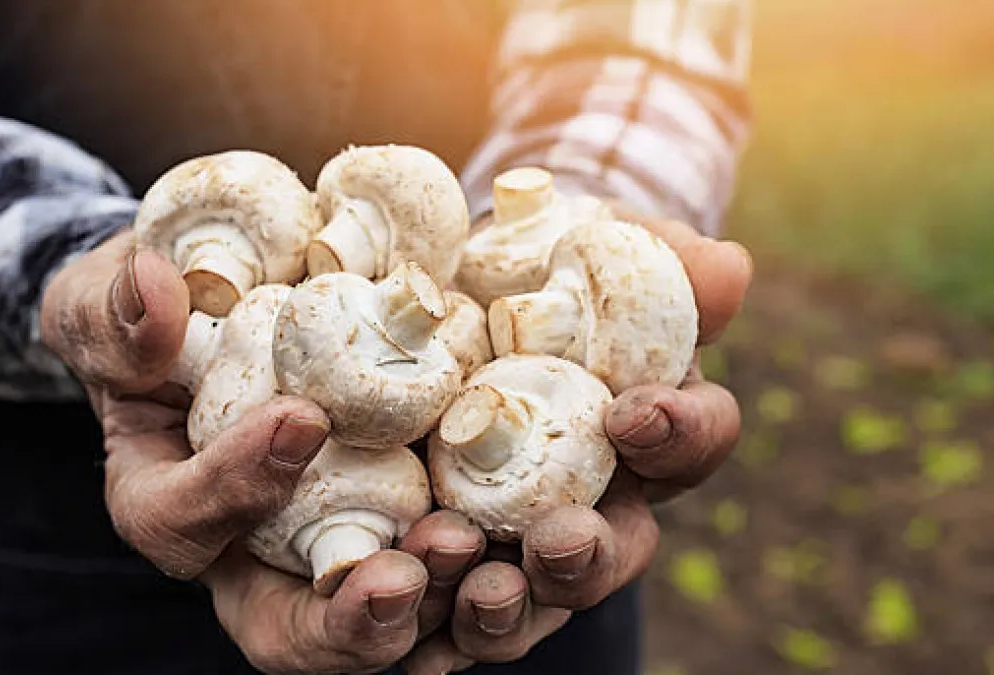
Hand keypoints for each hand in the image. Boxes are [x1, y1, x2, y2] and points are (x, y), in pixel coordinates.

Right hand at [40, 231, 490, 671]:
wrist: (235, 316)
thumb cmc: (160, 323)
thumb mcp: (113, 307)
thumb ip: (118, 310)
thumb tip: (149, 286)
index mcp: (173, 504)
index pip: (182, 523)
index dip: (232, 488)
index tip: (298, 419)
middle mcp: (255, 553)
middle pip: (293, 631)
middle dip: (352, 618)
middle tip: (407, 571)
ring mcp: (339, 546)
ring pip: (387, 621)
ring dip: (441, 603)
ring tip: (481, 551)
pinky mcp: (413, 519)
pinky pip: (457, 572)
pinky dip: (501, 565)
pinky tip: (548, 529)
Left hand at [403, 205, 753, 672]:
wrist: (451, 292)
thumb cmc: (545, 265)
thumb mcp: (597, 245)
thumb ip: (660, 259)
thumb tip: (729, 267)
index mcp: (648, 428)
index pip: (693, 440)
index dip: (679, 432)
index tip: (633, 411)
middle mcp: (597, 498)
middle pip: (614, 550)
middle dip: (588, 554)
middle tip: (557, 539)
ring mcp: (523, 537)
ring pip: (533, 597)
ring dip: (509, 605)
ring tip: (475, 585)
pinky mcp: (451, 556)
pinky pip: (447, 609)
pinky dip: (433, 634)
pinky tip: (416, 652)